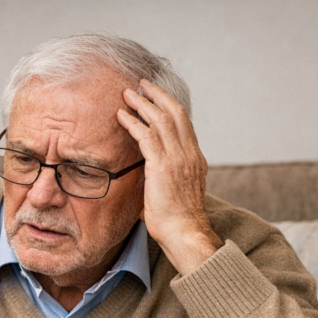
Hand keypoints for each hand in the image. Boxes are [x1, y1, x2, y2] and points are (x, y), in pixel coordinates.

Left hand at [116, 80, 221, 274]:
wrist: (184, 232)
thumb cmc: (177, 220)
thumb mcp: (175, 192)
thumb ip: (166, 176)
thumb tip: (151, 174)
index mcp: (195, 158)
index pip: (183, 123)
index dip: (169, 106)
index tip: (156, 96)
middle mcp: (189, 153)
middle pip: (175, 114)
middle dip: (157, 96)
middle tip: (141, 84)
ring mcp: (178, 158)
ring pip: (161, 120)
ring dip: (143, 104)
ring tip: (128, 94)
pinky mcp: (163, 166)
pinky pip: (147, 136)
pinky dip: (134, 123)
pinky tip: (122, 116)